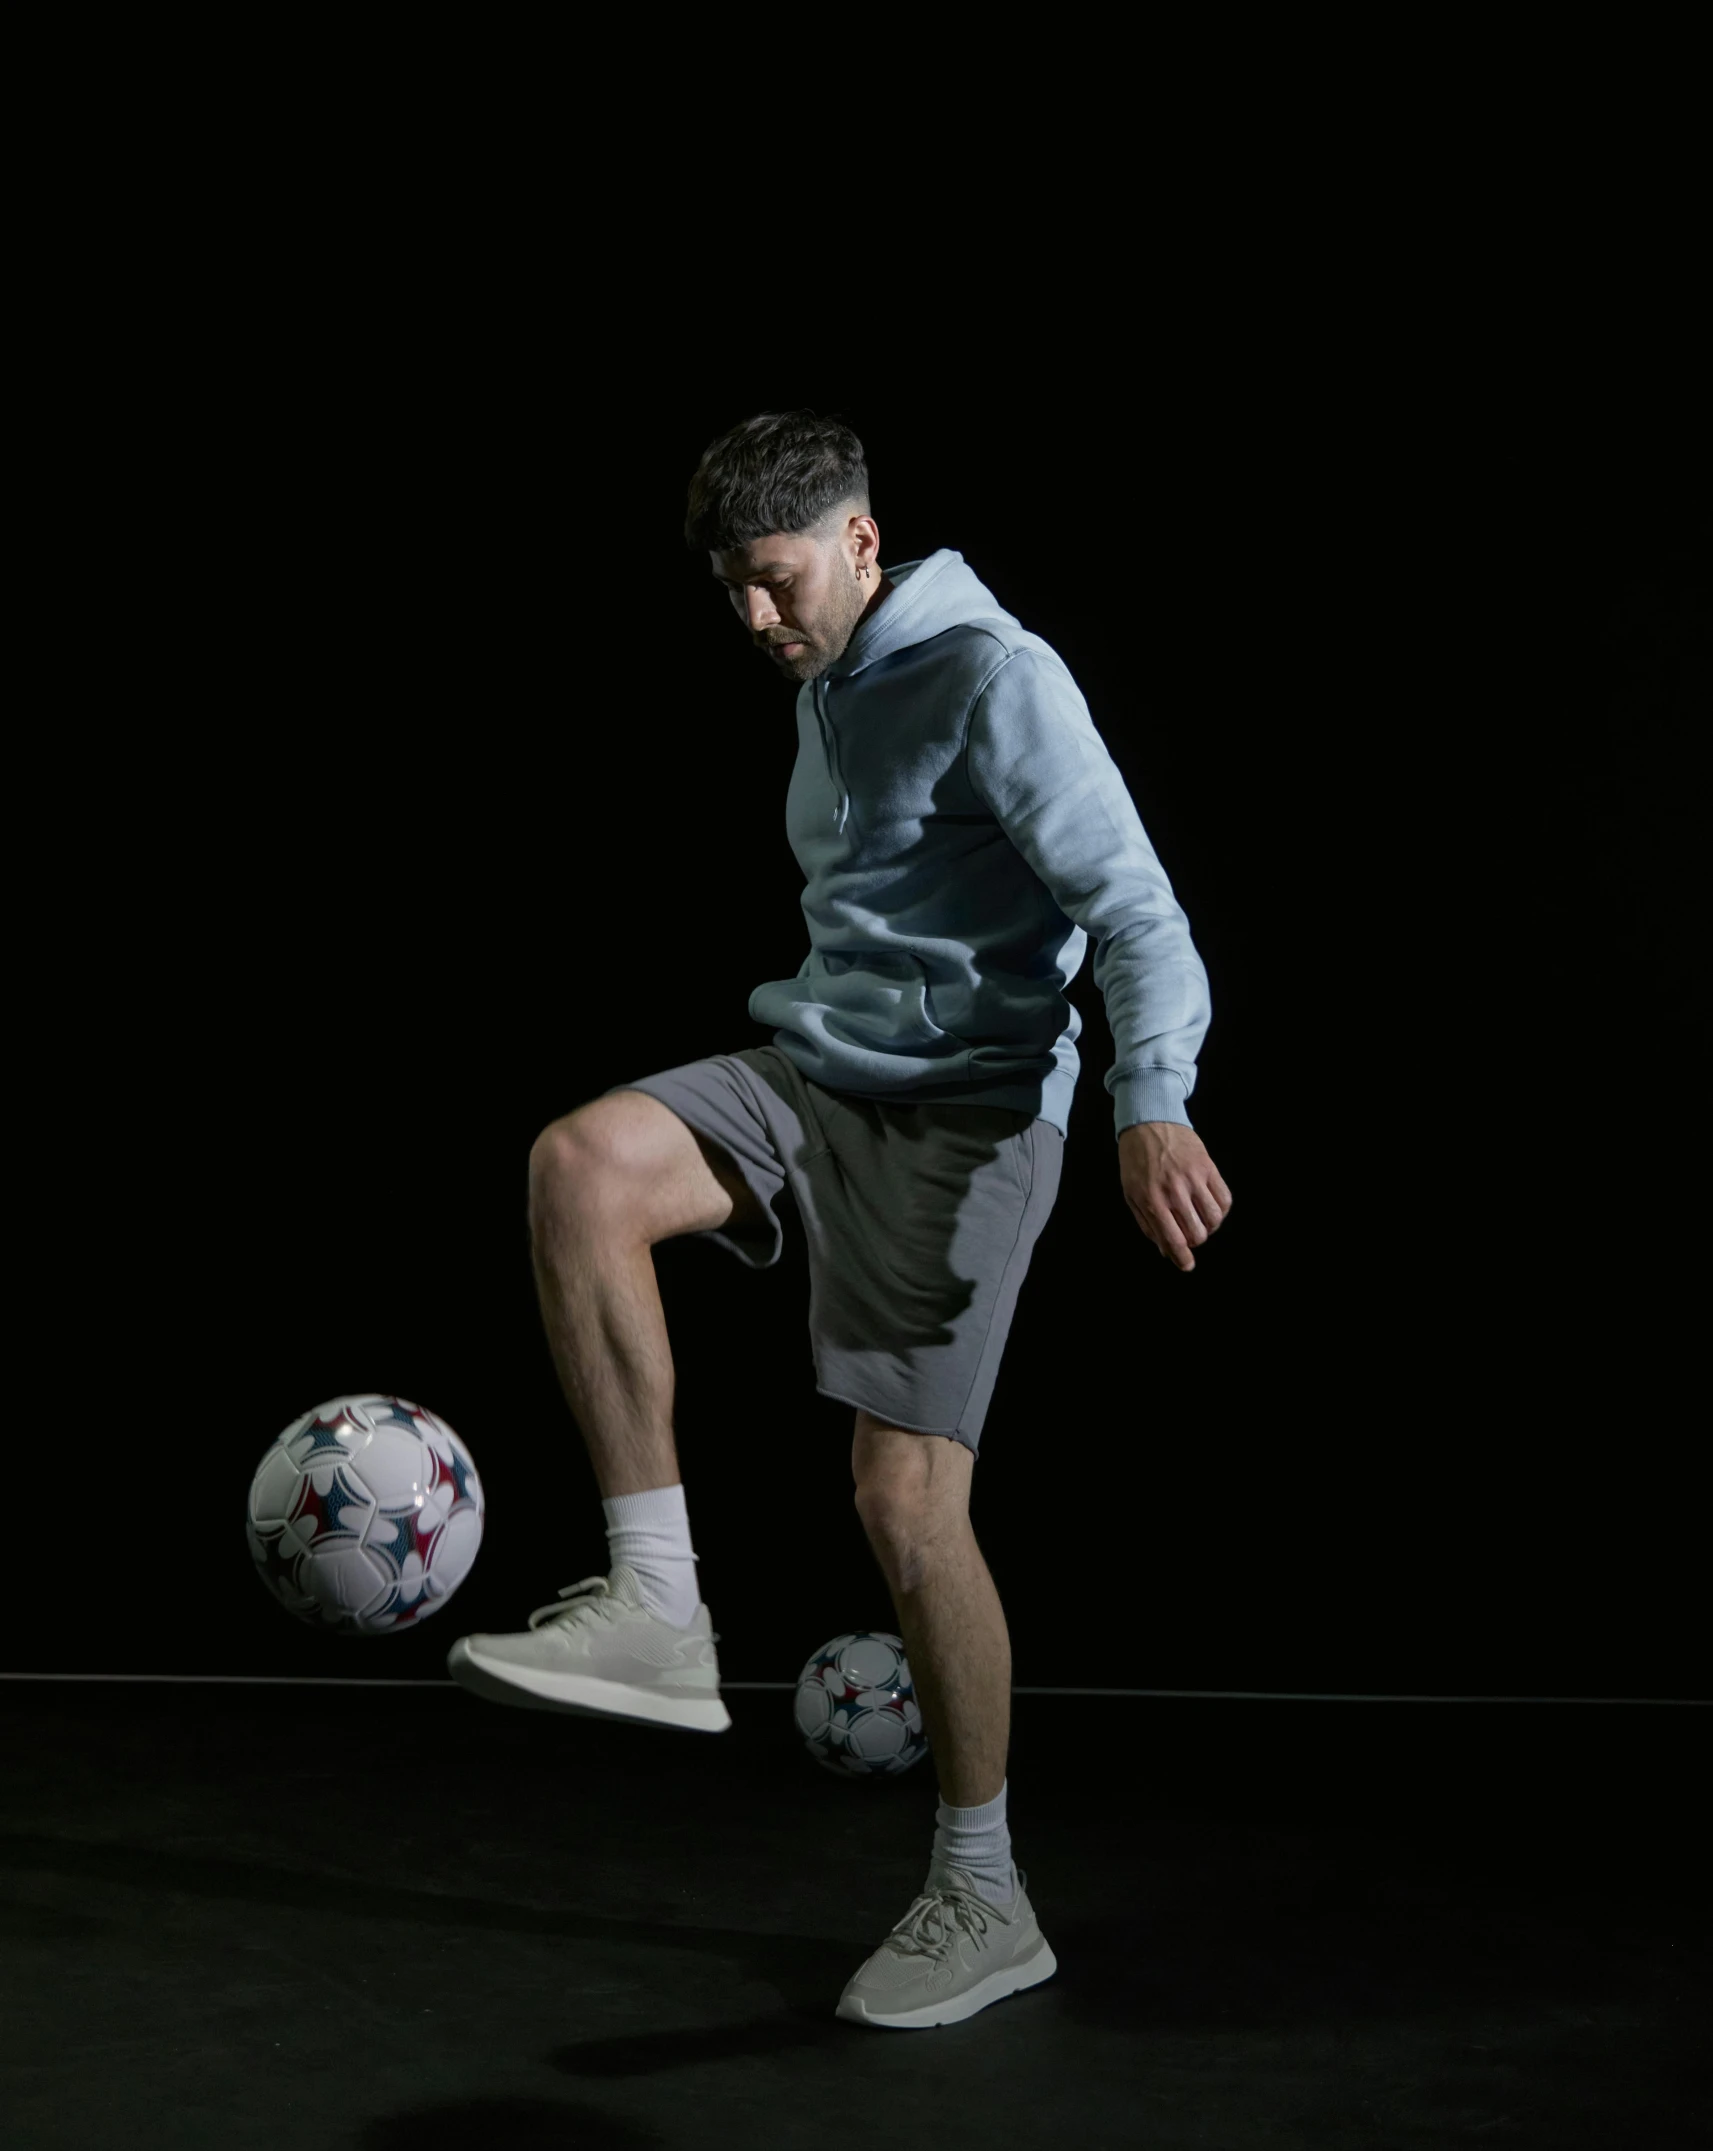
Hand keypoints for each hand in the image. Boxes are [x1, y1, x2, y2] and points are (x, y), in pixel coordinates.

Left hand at [1118, 1121, 1232, 1271]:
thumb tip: (1165, 1250)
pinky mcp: (1208, 1167)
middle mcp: (1174, 1191)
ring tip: (1201, 1221)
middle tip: (1189, 1235)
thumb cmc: (1136, 1160)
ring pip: (1214, 1218)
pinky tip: (1211, 1208)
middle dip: (1195, 1242)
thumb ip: (1147, 1223)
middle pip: (1197, 1233)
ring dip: (1210, 1227)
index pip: (1173, 1240)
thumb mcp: (1131, 1193)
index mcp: (1151, 1200)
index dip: (1183, 1259)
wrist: (1150, 1122)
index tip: (1187, 1266)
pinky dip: (1221, 1211)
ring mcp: (1193, 1178)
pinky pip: (1224, 1198)